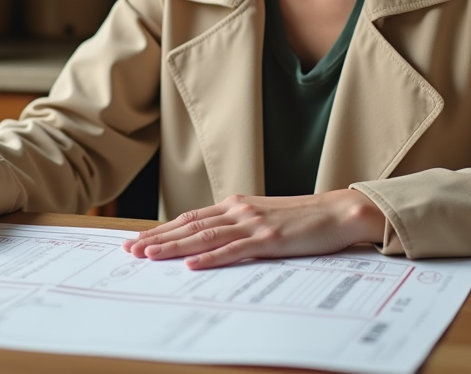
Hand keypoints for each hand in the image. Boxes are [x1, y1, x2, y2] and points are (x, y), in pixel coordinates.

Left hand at [121, 189, 384, 268]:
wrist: (339, 212)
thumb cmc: (304, 219)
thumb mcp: (265, 218)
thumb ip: (239, 226)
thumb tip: (212, 241)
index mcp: (237, 205)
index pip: (191, 218)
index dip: (163, 229)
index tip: (139, 239)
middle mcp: (240, 210)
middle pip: (190, 226)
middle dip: (158, 238)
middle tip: (131, 250)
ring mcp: (253, 224)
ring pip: (204, 237)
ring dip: (174, 247)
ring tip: (149, 255)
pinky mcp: (269, 239)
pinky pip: (234, 250)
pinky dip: (210, 258)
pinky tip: (192, 265)